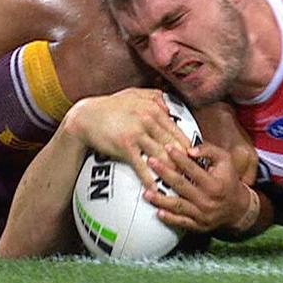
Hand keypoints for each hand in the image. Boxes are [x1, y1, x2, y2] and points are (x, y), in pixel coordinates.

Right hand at [63, 88, 192, 191]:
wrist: (86, 116)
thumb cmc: (111, 106)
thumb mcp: (134, 94)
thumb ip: (154, 96)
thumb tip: (169, 105)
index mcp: (154, 108)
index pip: (178, 131)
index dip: (189, 147)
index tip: (197, 159)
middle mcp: (148, 119)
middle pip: (173, 145)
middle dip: (185, 162)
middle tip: (194, 176)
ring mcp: (137, 133)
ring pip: (161, 156)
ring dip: (172, 171)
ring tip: (181, 184)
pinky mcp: (125, 146)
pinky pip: (141, 165)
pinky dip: (150, 178)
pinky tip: (156, 188)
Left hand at [145, 142, 254, 232]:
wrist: (238, 208)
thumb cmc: (229, 180)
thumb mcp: (225, 161)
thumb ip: (209, 151)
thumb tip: (190, 150)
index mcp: (214, 184)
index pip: (193, 169)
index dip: (179, 158)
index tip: (167, 148)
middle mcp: (208, 200)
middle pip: (182, 186)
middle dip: (164, 173)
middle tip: (151, 163)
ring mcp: (202, 214)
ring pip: (178, 206)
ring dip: (161, 200)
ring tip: (146, 193)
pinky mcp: (198, 225)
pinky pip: (181, 222)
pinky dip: (169, 218)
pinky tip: (158, 212)